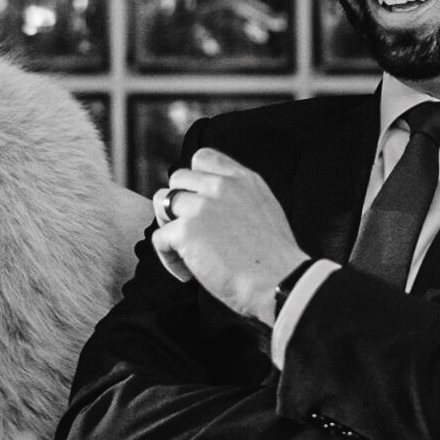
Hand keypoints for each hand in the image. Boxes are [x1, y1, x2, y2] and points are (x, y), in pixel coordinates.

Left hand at [152, 150, 306, 322]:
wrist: (280, 281)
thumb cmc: (277, 260)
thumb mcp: (266, 210)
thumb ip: (240, 197)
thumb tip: (217, 206)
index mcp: (243, 180)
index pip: (204, 158)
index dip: (194, 178)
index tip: (197, 199)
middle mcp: (221, 187)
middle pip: (178, 178)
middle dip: (178, 202)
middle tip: (187, 229)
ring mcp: (201, 207)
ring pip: (161, 202)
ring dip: (167, 224)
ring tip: (182, 248)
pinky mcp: (185, 231)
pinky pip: (159, 238)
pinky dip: (168, 258)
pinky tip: (187, 273)